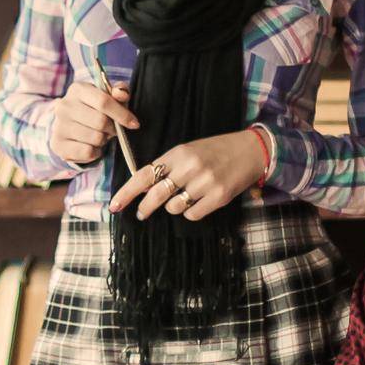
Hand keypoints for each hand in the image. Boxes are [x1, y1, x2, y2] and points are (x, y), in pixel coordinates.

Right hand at [49, 79, 138, 166]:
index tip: (134, 124)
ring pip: (95, 138)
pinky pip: (87, 152)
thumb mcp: (107, 97)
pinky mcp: (58, 144)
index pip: (103, 101)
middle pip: (101, 122)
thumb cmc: (94, 110)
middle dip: (112, 129)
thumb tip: (122, 94)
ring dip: (103, 140)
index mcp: (78, 89)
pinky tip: (92, 146)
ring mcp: (59, 125)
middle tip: (112, 130)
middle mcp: (64, 106)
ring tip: (99, 136)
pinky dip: (95, 152)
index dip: (122, 114)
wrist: (69, 126)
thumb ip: (119, 92)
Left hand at [111, 129, 263, 220]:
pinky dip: (190, 212)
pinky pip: (192, 214)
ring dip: (172, 208)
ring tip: (182, 198)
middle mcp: (190, 167)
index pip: (145, 174)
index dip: (127, 192)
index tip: (114, 205)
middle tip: (142, 213)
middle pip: (156, 195)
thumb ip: (168, 166)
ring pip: (174, 207)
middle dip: (145, 208)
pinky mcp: (219, 197)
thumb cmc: (215, 151)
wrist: (250, 150)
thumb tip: (144, 188)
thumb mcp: (189, 151)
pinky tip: (197, 203)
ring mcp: (205, 183)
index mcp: (179, 153)